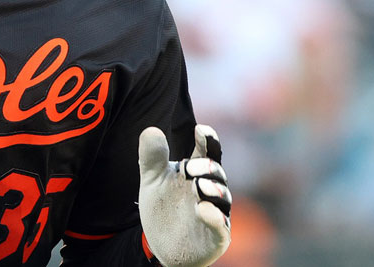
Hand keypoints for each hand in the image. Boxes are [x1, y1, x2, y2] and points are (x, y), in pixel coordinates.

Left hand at [138, 125, 231, 266]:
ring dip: (214, 190)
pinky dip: (215, 217)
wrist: (160, 244)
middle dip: (207, 167)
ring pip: (222, 198)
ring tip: (200, 185)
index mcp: (195, 172)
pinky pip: (221, 226)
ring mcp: (215, 212)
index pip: (206, 151)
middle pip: (216, 172)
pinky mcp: (216, 236)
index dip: (207, 140)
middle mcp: (209, 189)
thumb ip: (151, 156)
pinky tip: (204, 209)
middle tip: (190, 166)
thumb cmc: (163, 206)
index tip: (200, 129)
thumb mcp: (152, 179)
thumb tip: (151, 130)